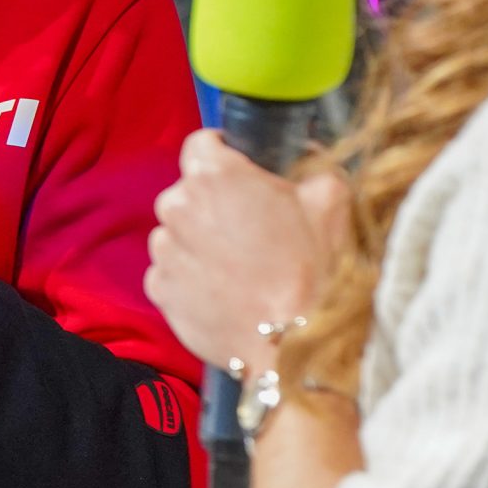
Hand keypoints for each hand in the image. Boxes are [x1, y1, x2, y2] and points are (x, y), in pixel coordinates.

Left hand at [143, 129, 349, 368]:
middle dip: (215, 206)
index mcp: (213, 174)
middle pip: (189, 193)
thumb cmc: (309, 270)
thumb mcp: (328, 202)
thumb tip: (308, 157)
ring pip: (178, 233)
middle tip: (251, 231)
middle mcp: (176, 205)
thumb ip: (312, 168)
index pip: (202, 144)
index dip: (223, 156)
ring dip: (200, 242)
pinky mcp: (158, 287)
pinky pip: (171, 271)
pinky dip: (191, 277)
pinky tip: (224, 291)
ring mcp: (163, 249)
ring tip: (240, 268)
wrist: (289, 343)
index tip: (239, 174)